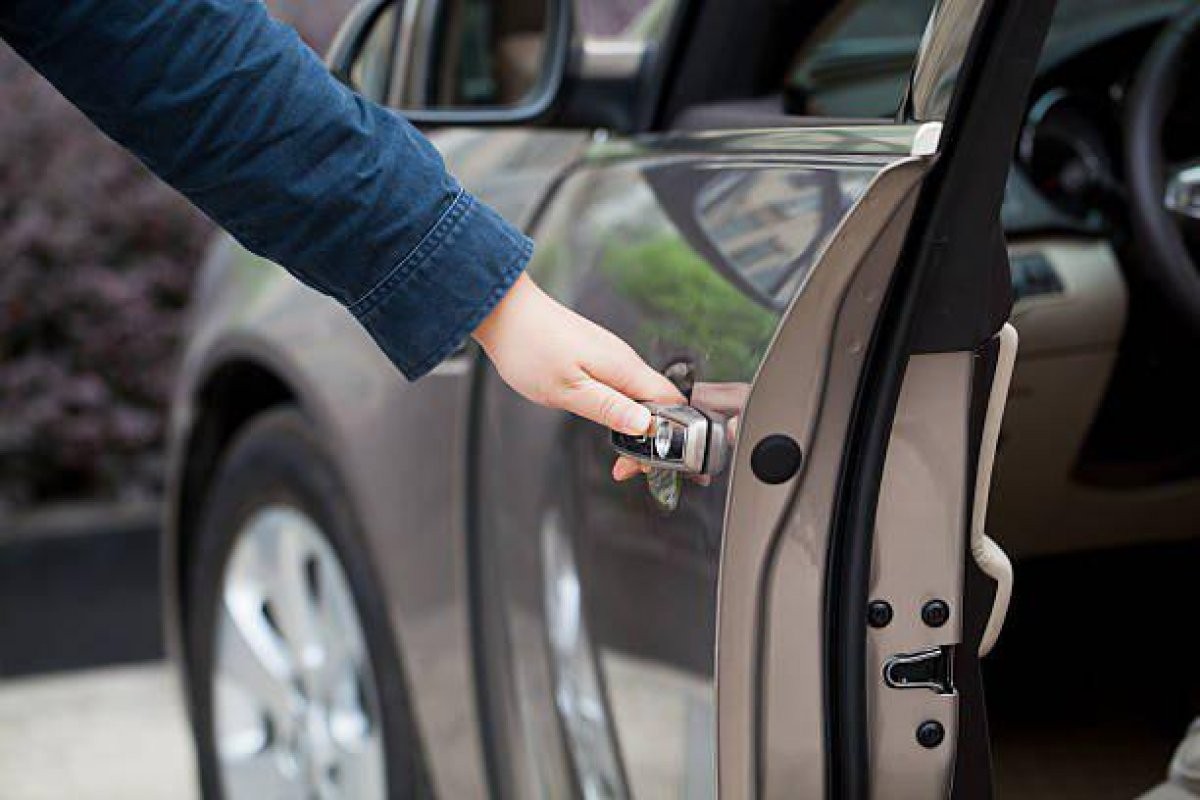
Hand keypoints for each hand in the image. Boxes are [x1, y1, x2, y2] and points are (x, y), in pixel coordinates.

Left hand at [473, 274, 683, 449]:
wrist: (506, 313)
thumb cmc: (530, 347)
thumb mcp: (569, 390)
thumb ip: (610, 409)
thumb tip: (645, 425)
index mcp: (624, 368)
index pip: (670, 403)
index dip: (669, 436)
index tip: (645, 461)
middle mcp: (624, 359)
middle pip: (659, 402)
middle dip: (650, 438)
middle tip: (626, 465)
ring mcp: (611, 356)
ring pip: (640, 396)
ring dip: (634, 426)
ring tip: (618, 451)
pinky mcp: (598, 355)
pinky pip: (623, 386)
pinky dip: (621, 410)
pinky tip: (606, 421)